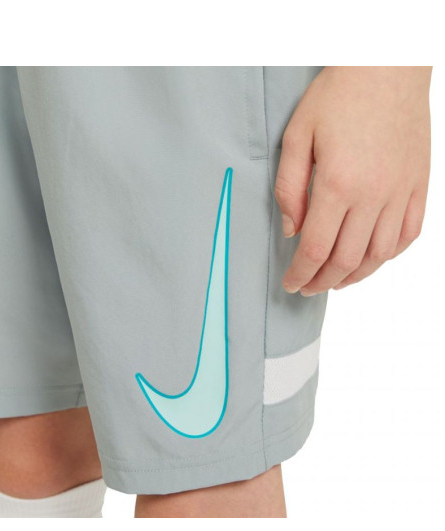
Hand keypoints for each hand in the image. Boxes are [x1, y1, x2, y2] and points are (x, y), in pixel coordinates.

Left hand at [276, 66, 431, 295]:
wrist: (388, 65)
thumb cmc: (339, 95)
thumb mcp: (297, 135)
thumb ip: (288, 187)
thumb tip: (291, 229)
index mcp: (337, 184)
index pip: (315, 249)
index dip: (300, 274)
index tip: (291, 284)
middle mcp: (372, 195)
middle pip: (346, 259)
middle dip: (323, 282)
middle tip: (309, 288)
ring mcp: (400, 192)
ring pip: (380, 255)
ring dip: (356, 276)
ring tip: (337, 281)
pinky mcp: (419, 185)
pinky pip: (409, 234)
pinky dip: (390, 255)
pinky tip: (373, 258)